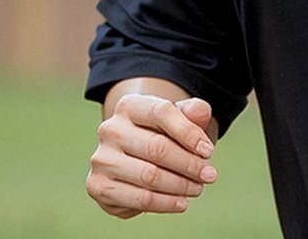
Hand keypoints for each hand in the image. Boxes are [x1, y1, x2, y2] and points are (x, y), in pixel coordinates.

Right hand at [86, 94, 218, 217]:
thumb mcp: (180, 117)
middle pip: (157, 148)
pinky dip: (164, 203)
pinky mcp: (98, 186)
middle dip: (189, 164)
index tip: (209, 151)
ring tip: (198, 189)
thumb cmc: (164, 131)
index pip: (163, 113)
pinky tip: (181, 203)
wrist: (134, 153)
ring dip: (179, 186)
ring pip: (149, 176)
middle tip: (210, 175)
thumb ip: (193, 111)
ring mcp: (101, 159)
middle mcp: (110, 130)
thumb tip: (201, 113)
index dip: (189, 133)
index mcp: (130, 106)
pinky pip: (137, 199)